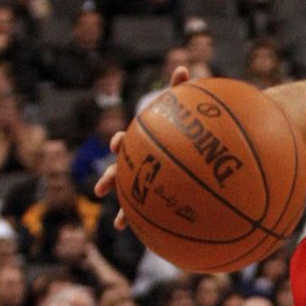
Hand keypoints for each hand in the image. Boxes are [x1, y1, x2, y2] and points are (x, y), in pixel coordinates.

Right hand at [95, 65, 189, 227]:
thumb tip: (183, 67)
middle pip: (121, 170)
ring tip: (120, 223)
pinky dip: (151, 221)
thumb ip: (183, 90)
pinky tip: (154, 238)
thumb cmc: (192, 126)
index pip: (127, 140)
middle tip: (101, 189)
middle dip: (110, 179)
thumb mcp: (187, 108)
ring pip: (132, 194)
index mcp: (144, 141)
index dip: (120, 143)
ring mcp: (148, 178)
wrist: (204, 147)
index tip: (118, 144)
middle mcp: (142, 160)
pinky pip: (154, 211)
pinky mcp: (160, 194)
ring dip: (124, 208)